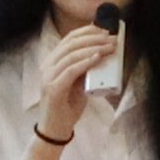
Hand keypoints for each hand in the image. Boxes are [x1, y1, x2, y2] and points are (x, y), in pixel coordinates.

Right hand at [30, 19, 122, 145]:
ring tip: (110, 47)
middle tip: (112, 38)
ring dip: (94, 48)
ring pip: (72, 55)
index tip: (104, 29)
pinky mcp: (53, 88)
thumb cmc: (67, 106)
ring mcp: (48, 77)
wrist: (55, 130)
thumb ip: (85, 69)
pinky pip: (71, 70)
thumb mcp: (78, 83)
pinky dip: (86, 62)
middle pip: (71, 44)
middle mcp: (47, 66)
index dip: (87, 31)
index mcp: (52, 62)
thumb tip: (102, 53)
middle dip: (94, 38)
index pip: (69, 39)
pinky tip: (98, 58)